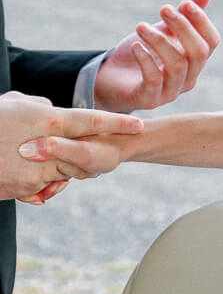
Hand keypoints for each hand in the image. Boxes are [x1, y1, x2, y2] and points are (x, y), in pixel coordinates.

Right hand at [0, 91, 141, 203]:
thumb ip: (40, 106)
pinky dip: (37, 179)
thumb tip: (52, 110)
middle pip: (82, 152)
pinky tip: (18, 167)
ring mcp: (37, 173)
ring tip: (31, 154)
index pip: (92, 120)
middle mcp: (49, 148)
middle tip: (77, 146)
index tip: (139, 123)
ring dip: (57, 166)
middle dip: (83, 151)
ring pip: (63, 172)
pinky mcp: (24, 191)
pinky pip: (41, 187)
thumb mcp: (14, 103)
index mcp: (48, 121)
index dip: (118, 123)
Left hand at [93, 0, 220, 112]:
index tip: (185, 4)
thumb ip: (183, 14)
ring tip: (140, 26)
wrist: (112, 79)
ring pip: (177, 65)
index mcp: (196, 61)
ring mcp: (170, 91)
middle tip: (163, 8)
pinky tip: (135, 45)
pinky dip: (145, 59)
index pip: (212, 41)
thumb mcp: (163, 30)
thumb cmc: (142, 53)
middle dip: (183, 27)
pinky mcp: (148, 99)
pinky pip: (153, 79)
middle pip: (198, 52)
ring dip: (159, 41)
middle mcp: (189, 78)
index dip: (202, 22)